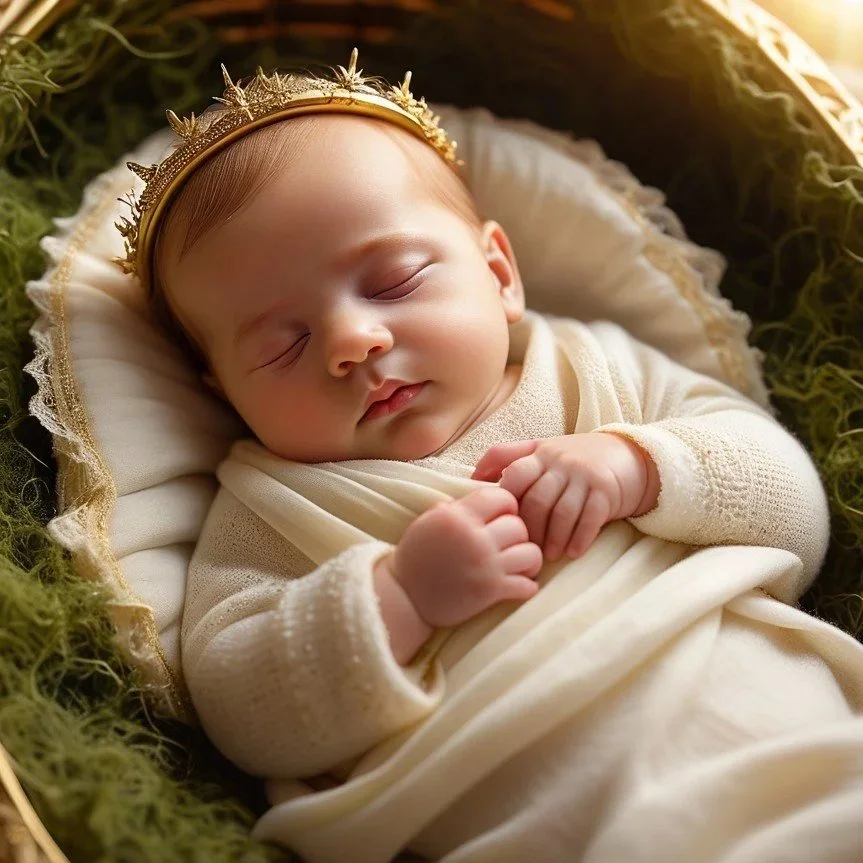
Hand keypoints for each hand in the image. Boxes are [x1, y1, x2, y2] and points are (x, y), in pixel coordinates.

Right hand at [390, 487, 542, 628]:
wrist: (404, 597)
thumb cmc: (416, 557)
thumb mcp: (430, 521)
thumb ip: (460, 508)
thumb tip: (490, 497)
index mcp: (457, 515)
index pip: (502, 497)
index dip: (506, 507)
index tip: (500, 519)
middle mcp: (473, 537)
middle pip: (519, 526)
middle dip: (516, 536)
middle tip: (507, 545)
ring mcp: (484, 565)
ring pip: (530, 553)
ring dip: (527, 560)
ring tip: (518, 564)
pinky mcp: (489, 591)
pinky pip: (527, 585)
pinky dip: (526, 586)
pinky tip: (518, 585)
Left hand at [471, 433, 659, 560]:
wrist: (628, 456)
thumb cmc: (575, 459)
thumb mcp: (542, 450)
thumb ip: (507, 457)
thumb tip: (471, 476)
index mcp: (540, 454)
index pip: (514, 474)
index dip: (506, 501)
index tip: (503, 524)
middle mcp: (560, 462)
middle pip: (536, 499)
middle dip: (530, 529)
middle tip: (526, 550)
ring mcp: (584, 475)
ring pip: (562, 512)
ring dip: (554, 538)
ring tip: (549, 556)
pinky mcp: (607, 490)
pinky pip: (590, 518)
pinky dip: (580, 538)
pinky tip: (573, 553)